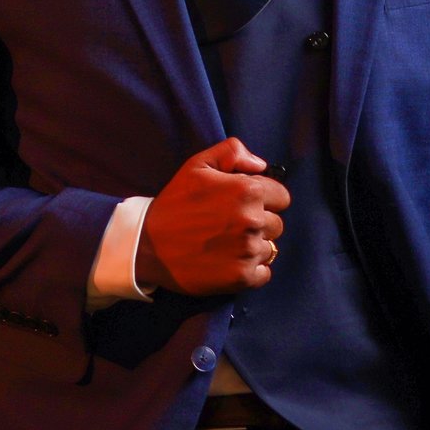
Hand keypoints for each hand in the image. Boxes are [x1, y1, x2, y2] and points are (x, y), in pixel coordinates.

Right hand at [135, 136, 289, 294]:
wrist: (148, 246)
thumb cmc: (175, 203)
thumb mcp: (197, 165)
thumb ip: (232, 152)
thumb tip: (261, 165)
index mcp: (247, 190)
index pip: (281, 197)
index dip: (265, 199)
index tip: (244, 205)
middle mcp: (253, 220)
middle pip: (277, 224)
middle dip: (259, 223)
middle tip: (230, 225)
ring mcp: (248, 251)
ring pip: (270, 248)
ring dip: (254, 247)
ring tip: (227, 244)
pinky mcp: (242, 277)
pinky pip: (264, 272)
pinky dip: (251, 269)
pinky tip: (229, 261)